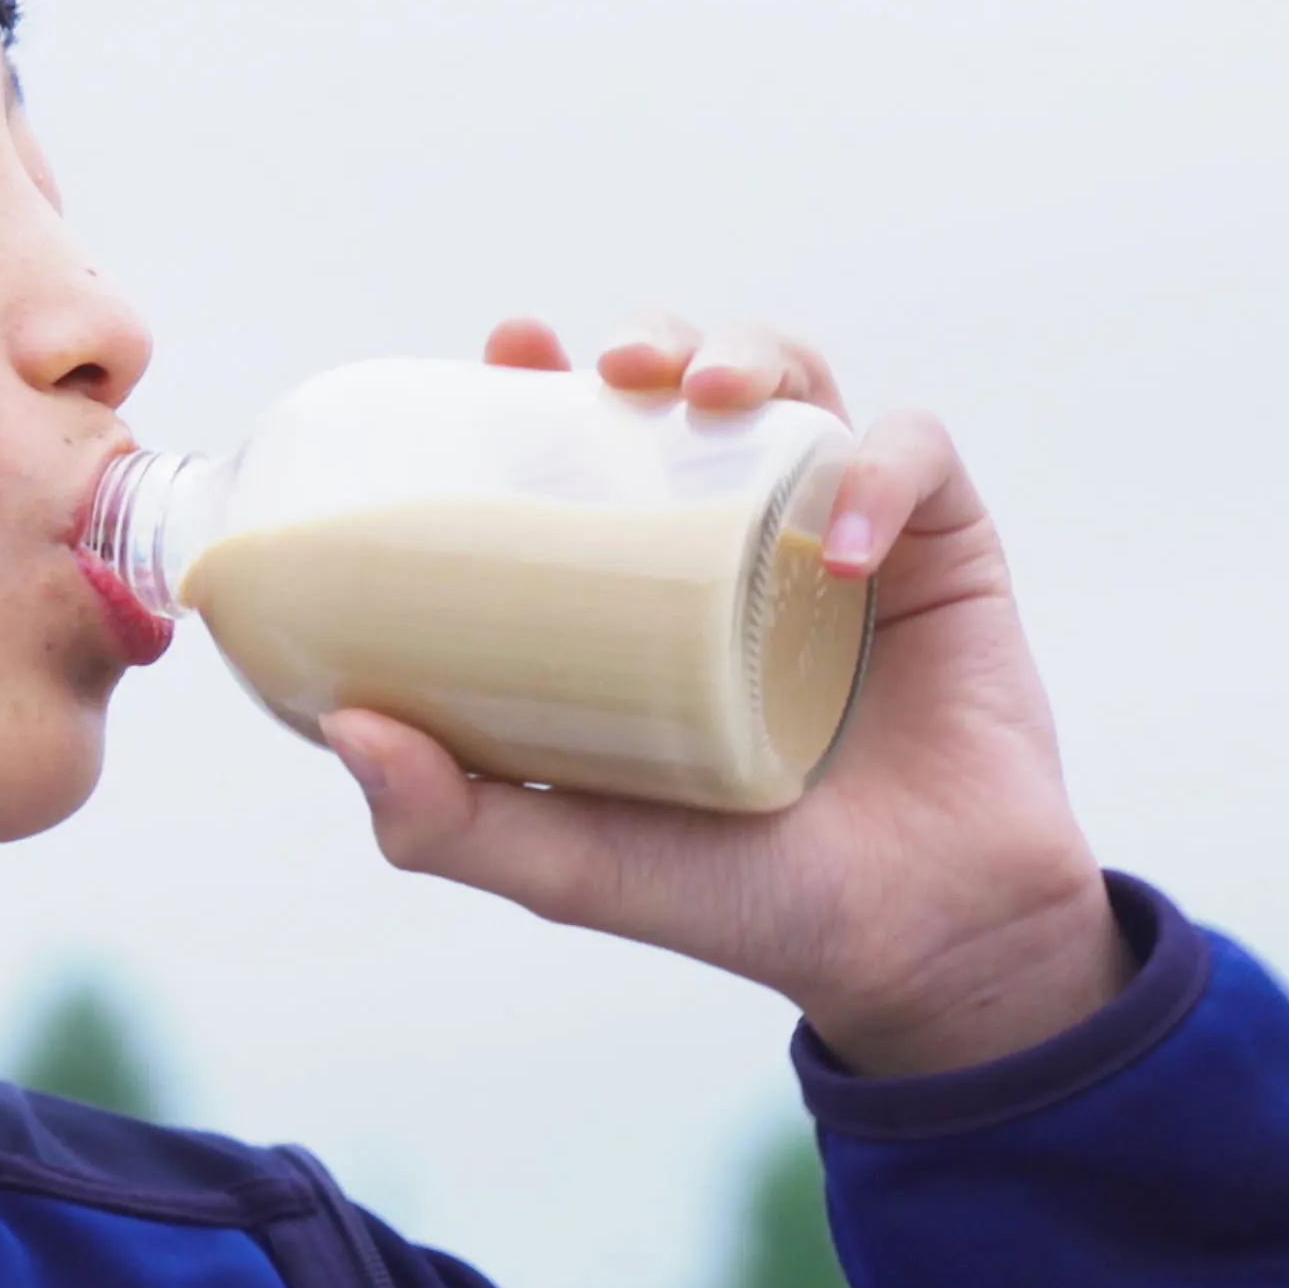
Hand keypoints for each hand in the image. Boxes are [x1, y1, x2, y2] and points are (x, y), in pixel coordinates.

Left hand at [319, 314, 1132, 1076]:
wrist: (913, 947)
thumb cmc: (734, 899)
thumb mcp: (570, 865)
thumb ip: (451, 819)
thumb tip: (343, 727)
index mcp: (641, 586)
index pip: (583, 445)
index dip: (541, 379)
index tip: (504, 346)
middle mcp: (734, 539)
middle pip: (687, 382)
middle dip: (650, 339)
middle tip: (609, 368)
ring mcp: (839, 532)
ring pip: (796, 383)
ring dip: (750, 356)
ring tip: (707, 393)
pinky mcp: (945, 548)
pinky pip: (916, 458)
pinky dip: (879, 476)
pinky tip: (842, 549)